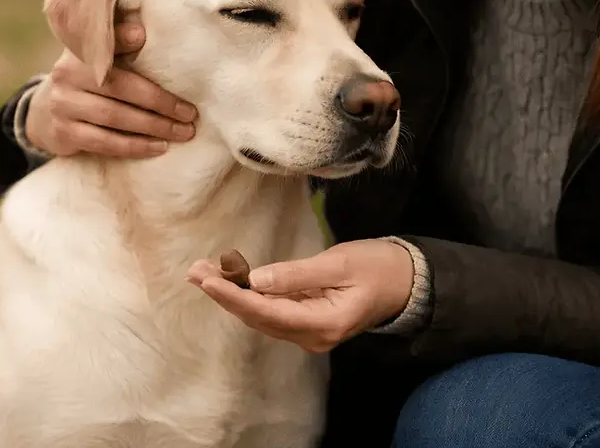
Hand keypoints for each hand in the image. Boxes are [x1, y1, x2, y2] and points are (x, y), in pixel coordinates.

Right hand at [26, 22, 196, 157]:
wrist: (44, 113)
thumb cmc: (87, 82)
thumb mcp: (97, 60)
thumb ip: (119, 46)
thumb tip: (143, 31)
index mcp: (79, 52)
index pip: (105, 44)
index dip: (123, 39)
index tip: (144, 37)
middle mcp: (67, 75)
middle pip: (120, 87)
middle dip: (160, 102)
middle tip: (190, 114)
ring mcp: (63, 105)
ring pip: (115, 117)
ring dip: (153, 126)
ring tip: (182, 132)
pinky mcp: (64, 133)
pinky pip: (105, 142)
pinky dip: (135, 146)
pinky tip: (159, 147)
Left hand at [186, 239, 414, 352]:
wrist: (406, 281)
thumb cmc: (378, 267)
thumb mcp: (340, 263)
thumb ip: (298, 274)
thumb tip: (256, 280)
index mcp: (323, 324)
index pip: (266, 312)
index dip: (233, 296)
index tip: (206, 279)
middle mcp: (312, 336)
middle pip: (258, 317)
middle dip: (225, 294)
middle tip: (194, 270)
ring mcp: (309, 331)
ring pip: (261, 315)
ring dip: (233, 294)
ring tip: (203, 271)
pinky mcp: (308, 321)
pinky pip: (272, 310)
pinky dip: (250, 294)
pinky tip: (231, 279)